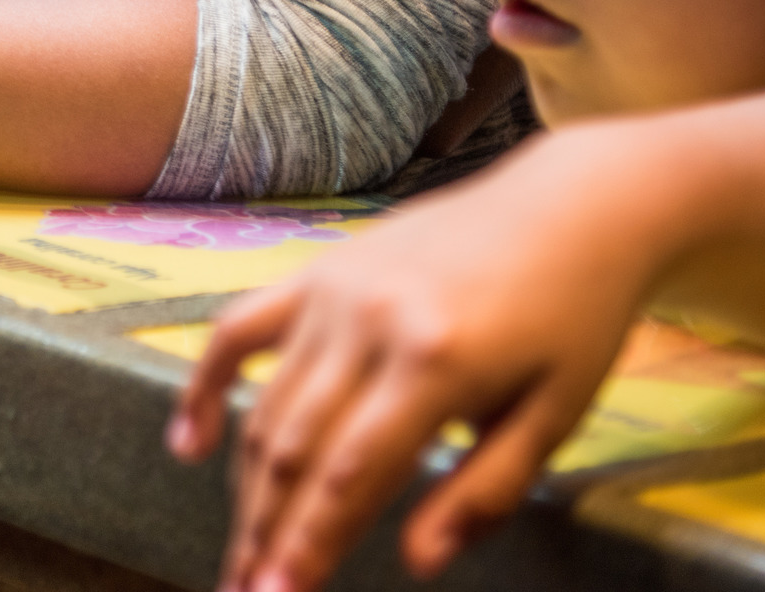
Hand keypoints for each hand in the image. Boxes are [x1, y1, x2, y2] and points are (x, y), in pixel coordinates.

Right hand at [167, 134, 660, 591]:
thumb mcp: (554, 415)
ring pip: (266, 406)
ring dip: (245, 487)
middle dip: (265, 531)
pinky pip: (239, 330)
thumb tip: (416, 561)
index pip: (349, 474)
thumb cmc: (574, 319)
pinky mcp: (316, 271)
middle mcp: (368, 320)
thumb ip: (484, 492)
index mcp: (434, 360)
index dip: (310, 545)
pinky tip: (190, 445)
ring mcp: (331, 290)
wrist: (569, 208)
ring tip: (240, 551)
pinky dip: (207, 386)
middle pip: (293, 447)